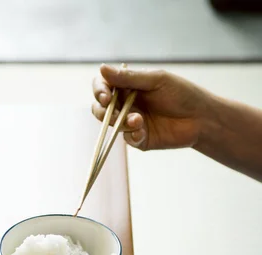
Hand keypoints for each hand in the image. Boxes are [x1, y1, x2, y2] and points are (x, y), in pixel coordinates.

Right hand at [92, 64, 209, 150]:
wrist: (202, 117)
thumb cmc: (182, 94)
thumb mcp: (156, 80)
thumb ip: (128, 78)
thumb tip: (102, 69)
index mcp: (128, 87)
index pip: (103, 87)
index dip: (99, 91)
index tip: (105, 97)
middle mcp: (126, 104)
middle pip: (100, 109)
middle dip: (103, 111)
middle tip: (114, 112)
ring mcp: (130, 122)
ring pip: (111, 125)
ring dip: (121, 122)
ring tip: (138, 121)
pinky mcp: (138, 138)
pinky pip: (127, 139)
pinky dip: (132, 135)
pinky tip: (142, 131)